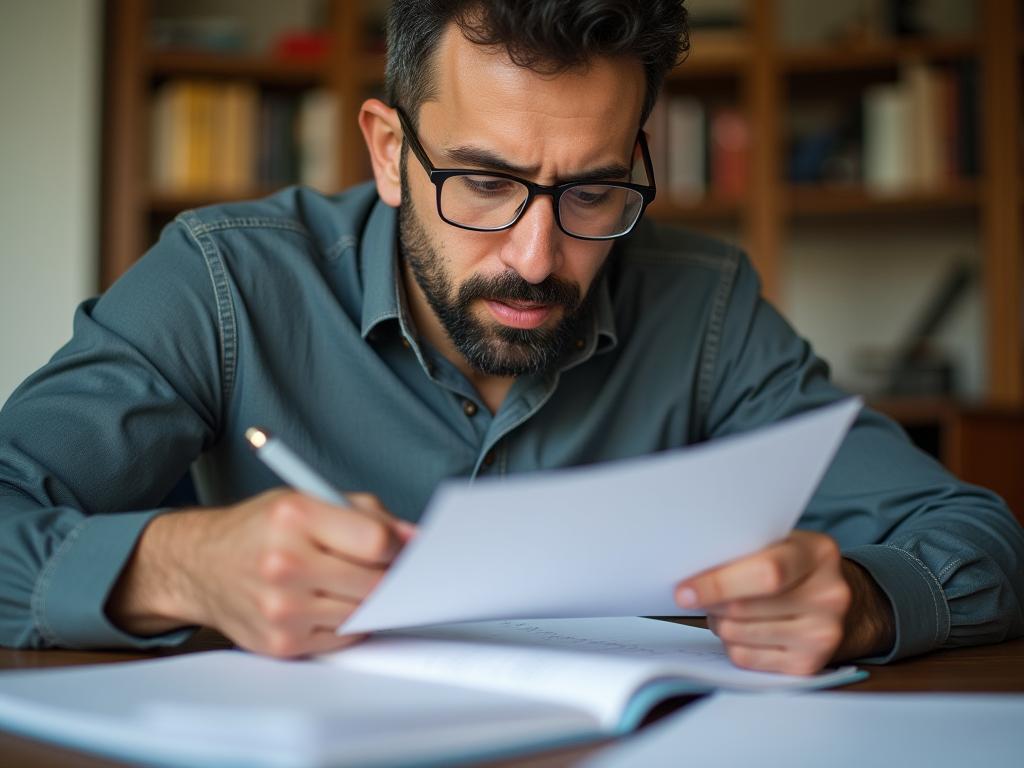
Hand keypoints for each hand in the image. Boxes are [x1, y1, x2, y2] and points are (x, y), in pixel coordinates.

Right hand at [107, 489, 415, 656]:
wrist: (200, 565)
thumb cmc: (261, 528)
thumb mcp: (309, 499)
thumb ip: (369, 514)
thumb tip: (416, 539)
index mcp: (295, 516)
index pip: (375, 542)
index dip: (398, 546)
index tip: (402, 548)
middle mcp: (285, 564)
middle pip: (374, 583)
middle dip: (388, 576)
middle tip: (385, 567)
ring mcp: (282, 609)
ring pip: (363, 612)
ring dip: (367, 599)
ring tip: (348, 581)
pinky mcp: (282, 643)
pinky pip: (343, 637)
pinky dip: (346, 621)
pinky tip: (326, 601)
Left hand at [675, 531, 893, 674]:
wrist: (831, 599)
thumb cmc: (791, 564)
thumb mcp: (778, 542)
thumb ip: (744, 549)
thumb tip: (689, 573)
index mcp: (819, 553)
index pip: (767, 573)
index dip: (719, 584)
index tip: (683, 591)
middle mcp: (830, 596)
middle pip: (745, 609)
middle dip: (710, 604)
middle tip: (694, 595)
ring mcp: (823, 634)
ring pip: (739, 635)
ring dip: (718, 623)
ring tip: (723, 609)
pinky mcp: (808, 665)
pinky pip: (746, 658)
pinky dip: (731, 643)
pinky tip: (740, 629)